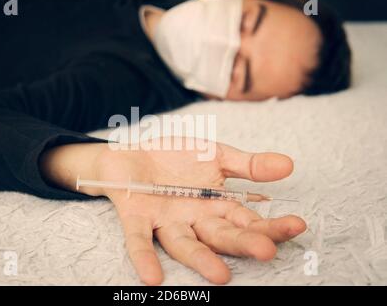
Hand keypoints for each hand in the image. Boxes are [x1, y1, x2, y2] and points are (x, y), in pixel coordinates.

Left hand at [89, 137, 305, 284]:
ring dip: (201, 259)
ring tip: (220, 275)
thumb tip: (289, 165)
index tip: (295, 225)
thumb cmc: (176, 157)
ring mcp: (166, 222)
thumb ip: (249, 164)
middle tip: (267, 250)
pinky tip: (152, 276)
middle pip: (221, 235)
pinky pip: (140, 240)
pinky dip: (145, 257)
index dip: (270, 224)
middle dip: (244, 243)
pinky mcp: (138, 218)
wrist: (133, 152)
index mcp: (216, 205)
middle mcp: (194, 219)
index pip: (248, 220)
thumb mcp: (216, 155)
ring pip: (186, 244)